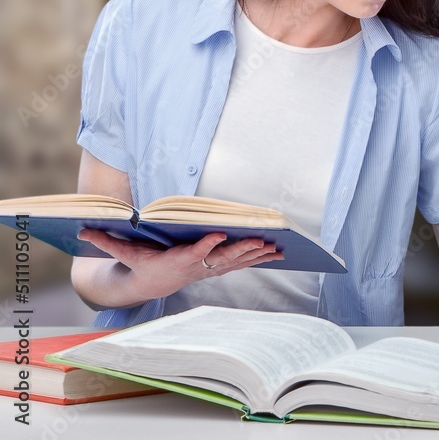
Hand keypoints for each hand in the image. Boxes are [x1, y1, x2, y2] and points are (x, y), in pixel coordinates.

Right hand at [77, 229, 284, 301]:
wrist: (151, 285)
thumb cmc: (141, 264)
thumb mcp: (125, 253)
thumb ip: (106, 241)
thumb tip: (83, 229)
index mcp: (176, 260)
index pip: (193, 252)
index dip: (206, 246)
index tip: (218, 235)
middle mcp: (197, 266)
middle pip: (222, 258)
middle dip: (242, 250)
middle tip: (261, 241)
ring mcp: (208, 268)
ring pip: (236, 261)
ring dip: (257, 254)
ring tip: (277, 248)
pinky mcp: (216, 267)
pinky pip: (241, 262)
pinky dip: (258, 257)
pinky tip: (277, 253)